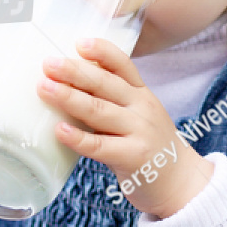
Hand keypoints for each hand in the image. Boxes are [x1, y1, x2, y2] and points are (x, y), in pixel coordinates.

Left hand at [38, 38, 212, 219]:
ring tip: (45, 88)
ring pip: (99, 110)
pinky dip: (77, 137)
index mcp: (141, 94)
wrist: (182, 183)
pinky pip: (99, 146)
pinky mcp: (133, 157)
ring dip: (69, 98)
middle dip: (75, 72)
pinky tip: (59, 130)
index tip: (79, 43)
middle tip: (48, 64)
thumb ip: (112, 100)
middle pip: (105, 84)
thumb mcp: (139, 114)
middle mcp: (142, 108)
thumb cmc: (150, 146)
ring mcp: (139, 132)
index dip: (102, 52)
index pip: (123, 65)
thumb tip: (67, 84)